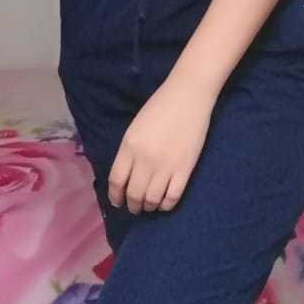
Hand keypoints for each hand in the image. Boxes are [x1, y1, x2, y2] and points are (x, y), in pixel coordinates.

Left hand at [108, 76, 214, 214]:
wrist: (188, 96)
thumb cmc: (160, 107)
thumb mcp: (135, 128)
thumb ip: (129, 152)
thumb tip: (127, 177)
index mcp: (129, 146)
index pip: (116, 181)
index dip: (115, 196)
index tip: (118, 202)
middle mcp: (145, 160)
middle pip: (134, 194)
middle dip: (133, 205)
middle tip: (135, 207)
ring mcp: (165, 166)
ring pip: (152, 200)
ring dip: (149, 207)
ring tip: (149, 206)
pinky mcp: (185, 169)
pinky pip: (172, 197)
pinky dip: (166, 205)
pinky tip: (164, 203)